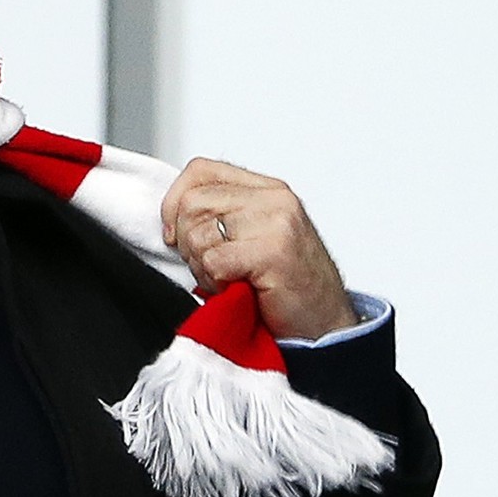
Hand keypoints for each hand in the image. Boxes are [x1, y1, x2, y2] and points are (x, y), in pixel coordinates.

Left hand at [160, 157, 356, 339]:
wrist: (326, 325)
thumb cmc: (288, 286)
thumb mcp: (253, 236)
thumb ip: (221, 214)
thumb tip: (171, 213)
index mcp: (267, 190)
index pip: (201, 171)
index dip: (175, 201)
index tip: (174, 232)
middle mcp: (274, 199)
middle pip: (192, 203)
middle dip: (186, 242)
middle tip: (210, 266)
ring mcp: (276, 224)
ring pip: (198, 234)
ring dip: (202, 267)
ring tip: (229, 279)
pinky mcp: (273, 253)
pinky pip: (213, 261)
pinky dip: (215, 282)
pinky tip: (236, 289)